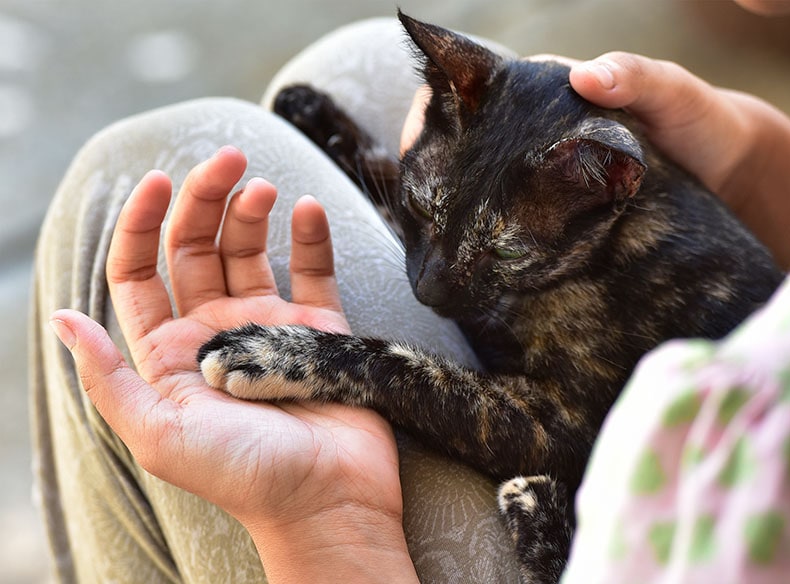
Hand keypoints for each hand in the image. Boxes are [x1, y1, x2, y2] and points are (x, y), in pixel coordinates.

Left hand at [50, 146, 417, 582]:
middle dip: (206, 199)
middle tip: (229, 160)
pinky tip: (305, 209)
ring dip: (253, 211)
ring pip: (252, 251)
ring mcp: (270, 326)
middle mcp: (216, 331)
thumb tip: (63, 316)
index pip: (142, 272)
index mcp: (170, 352)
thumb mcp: (159, 433)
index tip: (159, 181)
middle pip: (198, 248)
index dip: (143, 224)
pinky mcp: (321, 330)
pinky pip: (313, 272)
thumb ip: (110, 377)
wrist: (329, 500)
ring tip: (263, 188)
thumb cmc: (243, 475)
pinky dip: (310, 238)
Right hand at [400, 55, 789, 268]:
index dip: (433, 113)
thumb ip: (635, 79)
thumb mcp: (673, 94)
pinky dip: (485, 234)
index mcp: (548, 95)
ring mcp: (540, 177)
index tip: (412, 143)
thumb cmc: (699, 123)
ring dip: (450, 209)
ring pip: (479, 186)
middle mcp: (534, 134)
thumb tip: (583, 76)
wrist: (727, 175)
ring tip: (430, 239)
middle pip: (464, 145)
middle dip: (432, 172)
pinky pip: (508, 219)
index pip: (473, 92)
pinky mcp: (555, 212)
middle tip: (416, 208)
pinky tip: (470, 255)